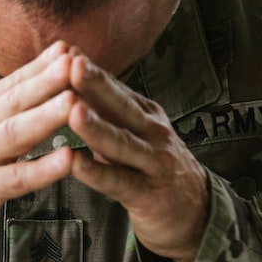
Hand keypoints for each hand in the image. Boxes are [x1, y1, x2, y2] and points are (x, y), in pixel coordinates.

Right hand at [0, 42, 77, 261]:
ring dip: (45, 117)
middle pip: (15, 101)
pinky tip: (68, 160)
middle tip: (76, 62)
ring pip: (14, 135)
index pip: (13, 83)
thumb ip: (6, 108)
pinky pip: (15, 179)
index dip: (41, 66)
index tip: (71, 48)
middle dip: (47, 81)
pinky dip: (42, 169)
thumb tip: (44, 78)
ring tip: (73, 102)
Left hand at [68, 51, 208, 261]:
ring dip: (96, 127)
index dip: (91, 70)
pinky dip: (97, 173)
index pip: (115, 88)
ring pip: (121, 142)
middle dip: (95, 85)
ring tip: (72, 110)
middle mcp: (153, 133)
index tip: (65, 49)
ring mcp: (154, 163)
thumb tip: (71, 79)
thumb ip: (107, 112)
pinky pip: (119, 182)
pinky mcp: (149, 194)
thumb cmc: (153, 169)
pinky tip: (76, 164)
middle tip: (71, 63)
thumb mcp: (135, 134)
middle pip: (120, 107)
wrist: (196, 213)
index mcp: (145, 115)